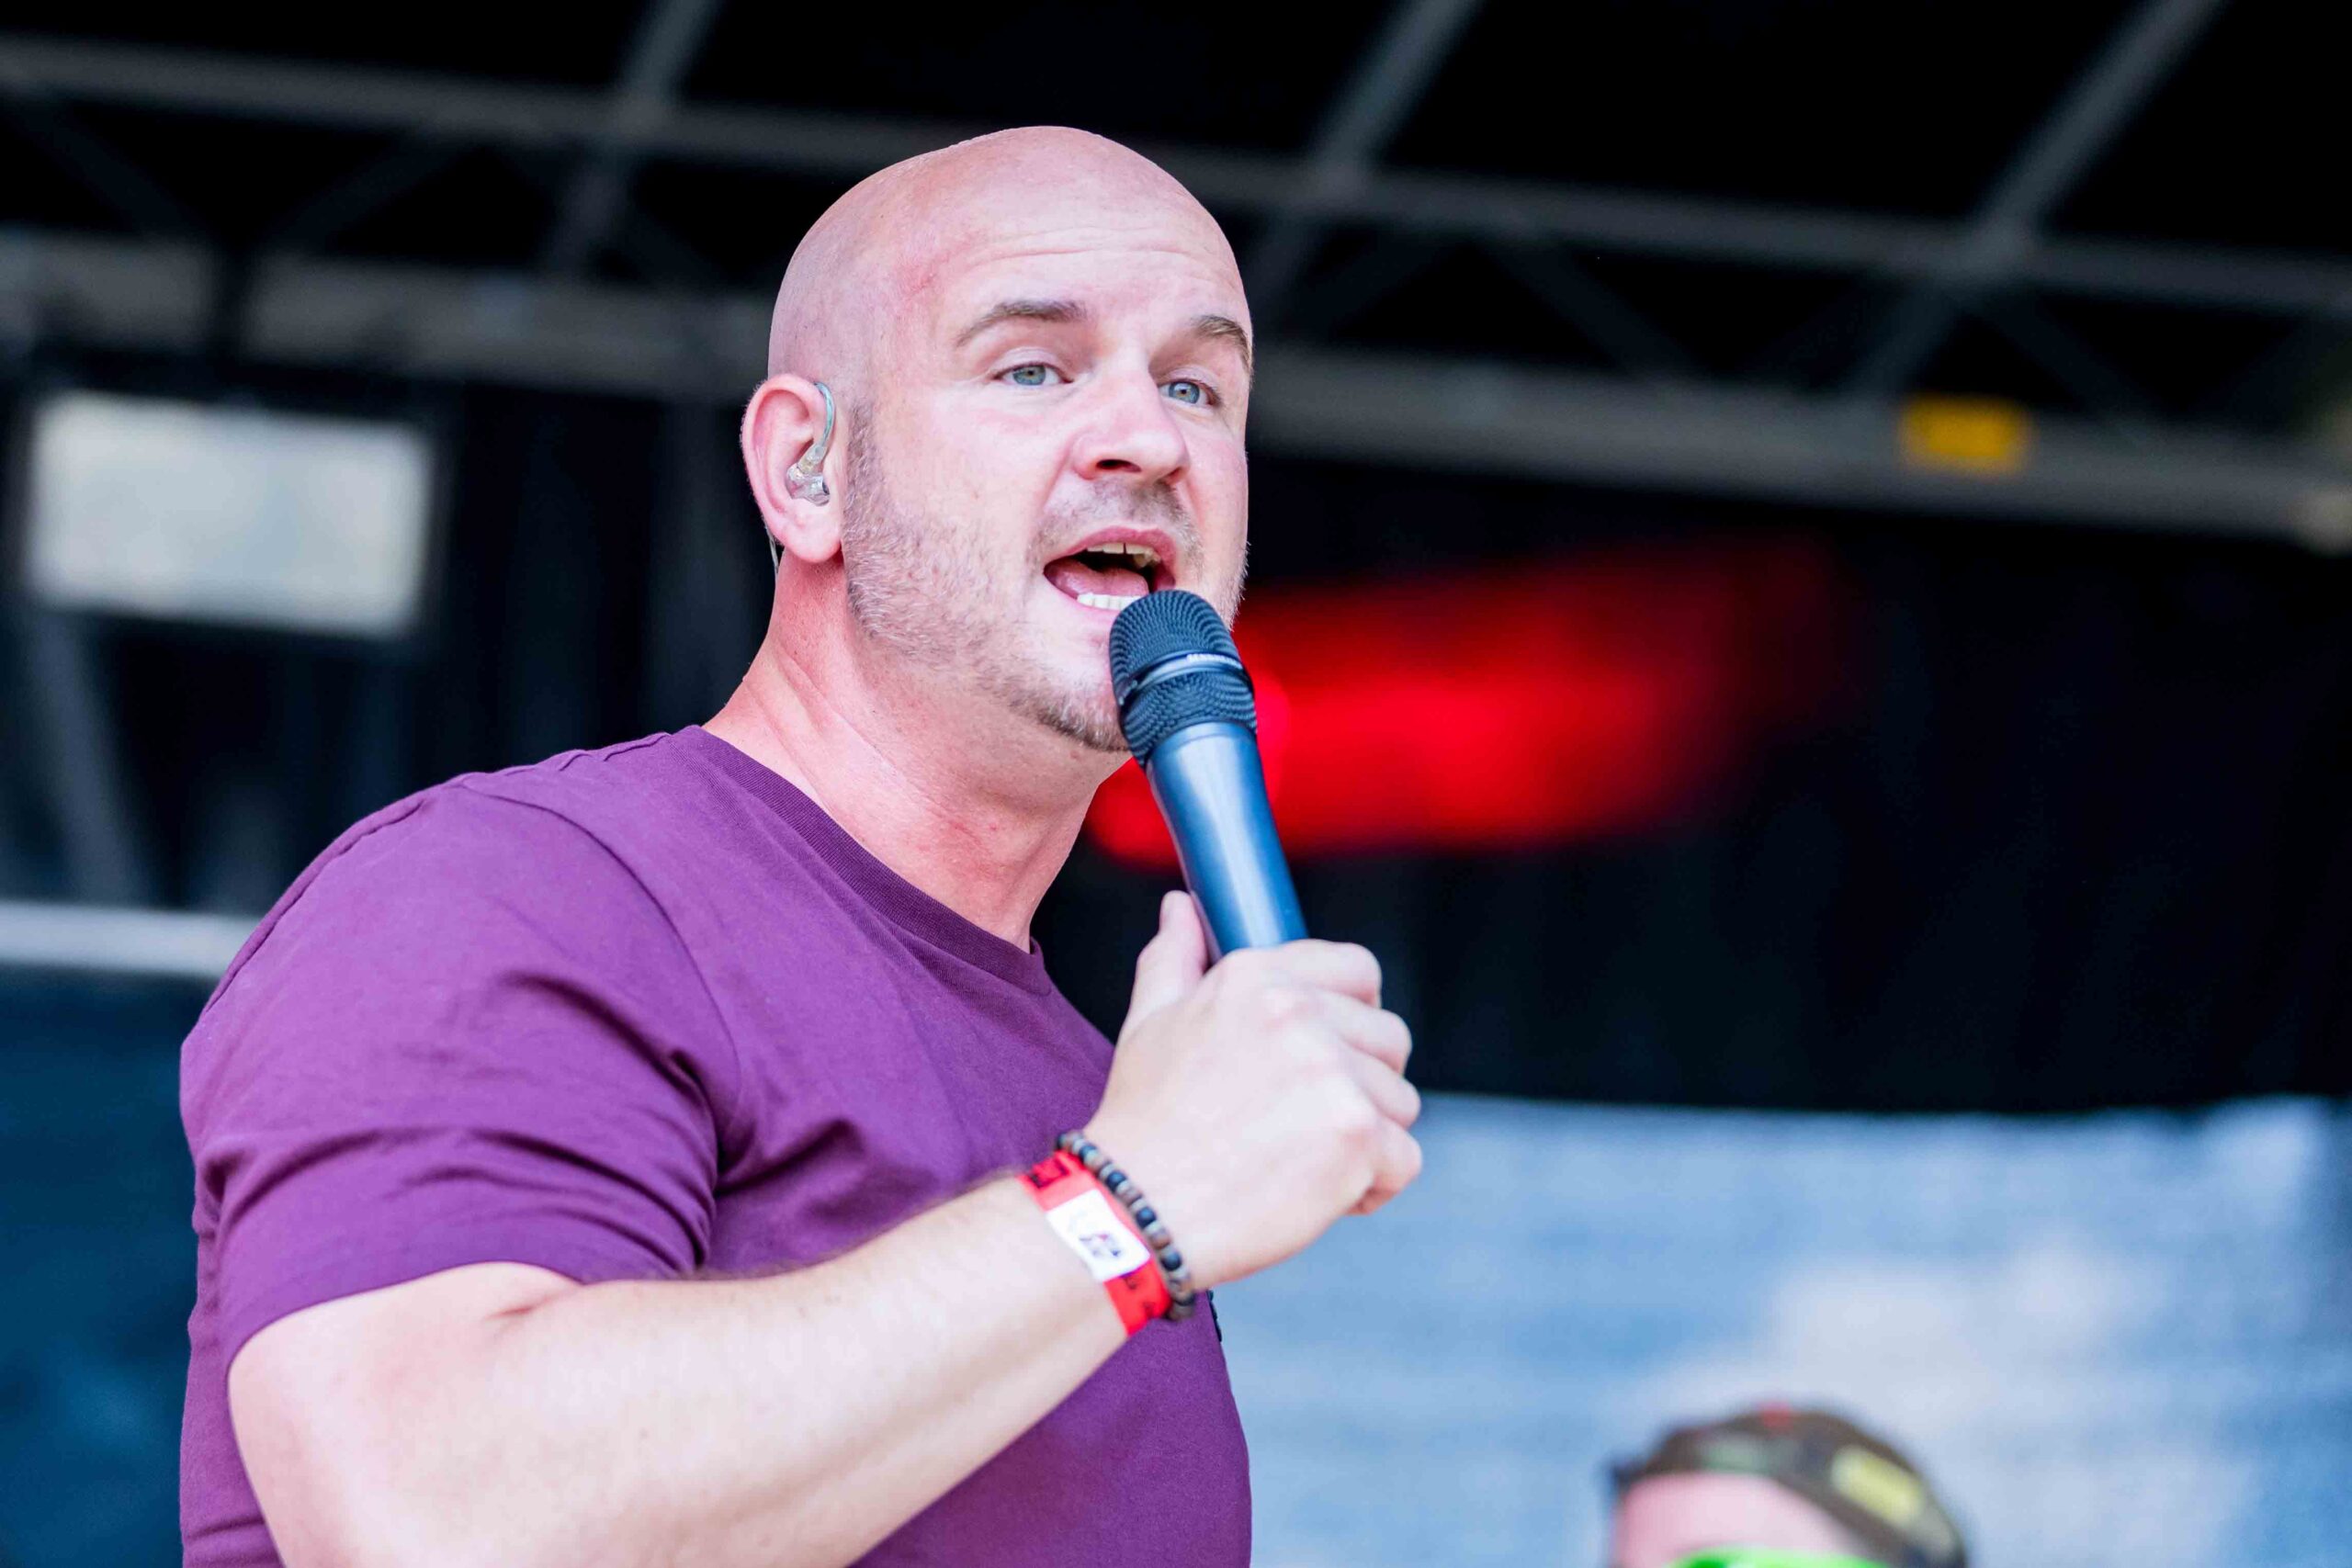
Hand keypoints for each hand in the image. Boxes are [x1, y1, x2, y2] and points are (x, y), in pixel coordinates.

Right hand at [1083, 892, 1421, 1289]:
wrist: (1134, 1210)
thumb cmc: (1142, 1122)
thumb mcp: (1150, 1022)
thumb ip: (1176, 957)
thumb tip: (1181, 906)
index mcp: (1259, 979)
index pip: (1359, 970)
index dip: (1355, 1014)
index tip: (1331, 1053)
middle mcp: (1301, 1016)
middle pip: (1390, 1038)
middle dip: (1361, 1083)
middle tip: (1303, 1123)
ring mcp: (1334, 1077)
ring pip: (1400, 1102)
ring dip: (1365, 1138)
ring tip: (1302, 1161)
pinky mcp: (1357, 1138)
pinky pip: (1403, 1159)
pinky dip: (1372, 1186)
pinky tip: (1318, 1194)